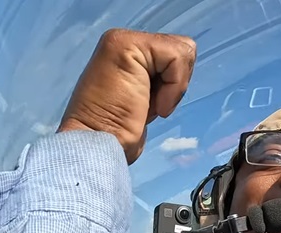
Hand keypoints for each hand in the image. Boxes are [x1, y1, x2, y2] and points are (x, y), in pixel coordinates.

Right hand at [58, 29, 196, 163]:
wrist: (97, 145)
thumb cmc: (118, 134)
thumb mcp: (145, 101)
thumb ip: (160, 81)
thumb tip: (181, 75)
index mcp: (128, 55)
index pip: (176, 56)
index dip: (174, 87)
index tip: (147, 107)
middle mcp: (124, 41)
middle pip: (183, 49)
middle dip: (176, 83)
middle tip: (147, 104)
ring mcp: (122, 40)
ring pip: (183, 50)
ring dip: (174, 86)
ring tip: (146, 103)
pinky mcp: (126, 45)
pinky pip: (177, 57)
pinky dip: (174, 86)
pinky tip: (153, 104)